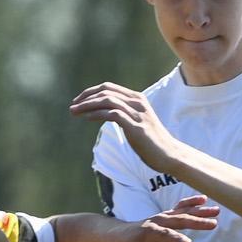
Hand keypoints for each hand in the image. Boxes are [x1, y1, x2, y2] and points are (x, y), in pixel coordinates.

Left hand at [70, 82, 185, 171]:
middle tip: (72, 107)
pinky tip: (87, 118)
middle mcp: (137, 102)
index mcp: (136, 98)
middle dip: (86, 97)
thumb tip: (104, 114)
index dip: (91, 92)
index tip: (78, 101)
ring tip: (74, 112)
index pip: (109, 87)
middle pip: (106, 91)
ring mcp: (137, 114)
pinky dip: (97, 114)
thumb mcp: (135, 123)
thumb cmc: (150, 141)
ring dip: (88, 105)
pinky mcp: (136, 127)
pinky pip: (113, 115)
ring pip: (108, 101)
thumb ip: (122, 115)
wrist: (169, 154)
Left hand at [108, 195, 220, 241]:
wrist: (121, 236)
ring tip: (216, 211)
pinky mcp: (167, 214)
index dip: (175, 239)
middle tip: (214, 224)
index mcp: (147, 233)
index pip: (164, 235)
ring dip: (200, 211)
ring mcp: (162, 216)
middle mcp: (156, 221)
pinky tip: (204, 199)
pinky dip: (191, 202)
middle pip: (178, 221)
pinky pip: (180, 206)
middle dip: (196, 222)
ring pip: (183, 212)